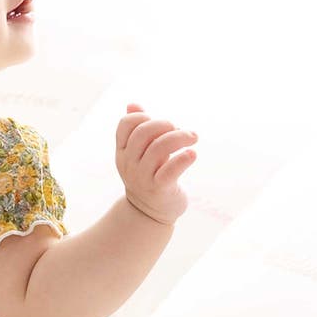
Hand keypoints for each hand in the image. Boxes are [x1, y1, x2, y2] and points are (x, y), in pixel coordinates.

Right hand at [115, 103, 197, 224]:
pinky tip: (192, 154)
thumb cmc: (149, 175)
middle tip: (183, 130)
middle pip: (143, 133)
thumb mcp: (139, 153)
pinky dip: (184, 159)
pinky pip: (171, 170)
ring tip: (193, 137)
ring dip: (180, 137)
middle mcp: (129, 163)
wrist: (150, 213)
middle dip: (166, 124)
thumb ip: (137, 129)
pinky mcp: (159, 189)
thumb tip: (132, 104)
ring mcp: (142, 177)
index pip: (126, 124)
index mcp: (123, 151)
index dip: (145, 117)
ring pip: (159, 148)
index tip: (162, 125)